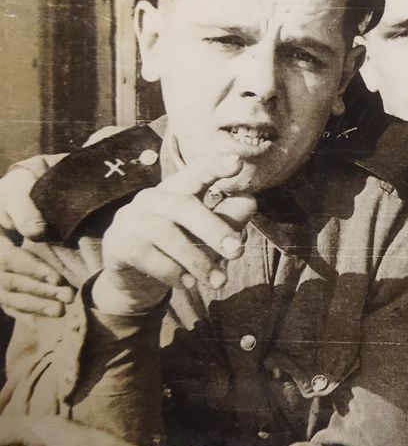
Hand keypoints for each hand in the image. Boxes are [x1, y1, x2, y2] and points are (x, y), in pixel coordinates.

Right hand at [0, 163, 70, 316]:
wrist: (17, 196)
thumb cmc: (18, 190)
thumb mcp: (17, 189)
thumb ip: (23, 208)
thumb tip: (35, 232)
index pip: (6, 260)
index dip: (31, 270)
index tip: (57, 279)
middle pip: (8, 281)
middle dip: (38, 291)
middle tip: (68, 297)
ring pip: (8, 295)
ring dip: (35, 304)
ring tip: (61, 310)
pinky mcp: (3, 279)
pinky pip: (8, 301)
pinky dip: (28, 309)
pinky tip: (48, 314)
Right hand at [92, 154, 257, 315]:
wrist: (133, 279)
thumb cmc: (178, 248)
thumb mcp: (205, 232)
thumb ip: (227, 217)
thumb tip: (250, 200)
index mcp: (178, 189)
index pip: (196, 172)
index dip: (215, 165)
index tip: (237, 162)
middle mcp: (153, 197)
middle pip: (184, 205)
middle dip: (214, 229)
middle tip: (237, 252)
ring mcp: (132, 218)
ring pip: (167, 234)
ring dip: (197, 260)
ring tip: (219, 281)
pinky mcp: (118, 242)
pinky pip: (147, 255)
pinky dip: (172, 271)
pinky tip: (189, 284)